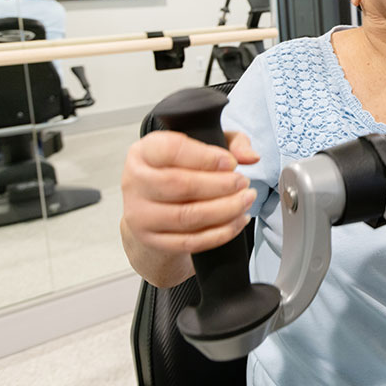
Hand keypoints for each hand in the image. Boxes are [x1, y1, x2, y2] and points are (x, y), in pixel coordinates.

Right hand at [121, 130, 260, 255]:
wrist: (155, 206)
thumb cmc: (182, 169)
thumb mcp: (206, 146)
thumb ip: (232, 143)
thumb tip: (250, 156)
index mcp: (144, 152)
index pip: (171, 150)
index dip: (206, 157)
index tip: (231, 162)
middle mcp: (135, 183)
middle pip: (180, 185)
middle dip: (220, 185)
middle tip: (243, 182)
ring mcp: (141, 215)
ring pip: (187, 216)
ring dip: (225, 210)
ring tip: (246, 200)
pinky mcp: (152, 241)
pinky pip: (191, 241)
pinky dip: (221, 232)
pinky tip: (238, 220)